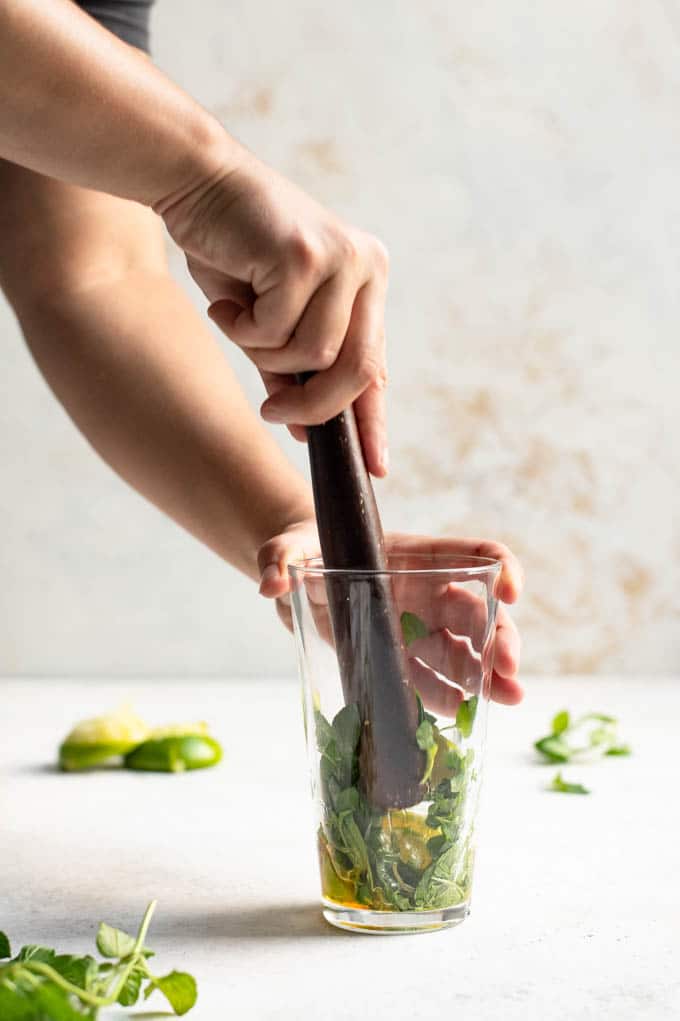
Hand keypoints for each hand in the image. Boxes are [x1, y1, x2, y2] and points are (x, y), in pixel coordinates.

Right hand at [160, 151, 389, 476]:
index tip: (378, 465)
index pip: (375, 365)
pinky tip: (228, 298)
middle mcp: (366, 267)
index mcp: (366, 283)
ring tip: (238, 318)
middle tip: (273, 413)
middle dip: (314, 405)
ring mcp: (341, 258)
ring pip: (313, 355)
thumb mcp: (269, 320)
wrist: (197, 183)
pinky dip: (242, 328)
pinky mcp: (305, 253)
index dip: (374, 420)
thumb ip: (291, 371)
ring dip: (264, 354)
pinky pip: (276, 330)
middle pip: (358, 369)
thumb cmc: (234, 252)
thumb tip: (306, 430)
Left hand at [257, 521, 522, 708]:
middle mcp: (425, 592)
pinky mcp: (396, 660)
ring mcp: (414, 629)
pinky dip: (448, 699)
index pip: (473, 555)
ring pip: (463, 653)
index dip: (501, 567)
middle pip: (477, 612)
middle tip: (509, 670)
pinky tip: (464, 717)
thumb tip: (271, 582)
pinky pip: (429, 682)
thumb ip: (279, 557)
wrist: (291, 579)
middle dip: (500, 638)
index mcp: (414, 556)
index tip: (511, 591)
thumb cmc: (301, 548)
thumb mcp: (288, 546)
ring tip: (509, 699)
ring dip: (488, 677)